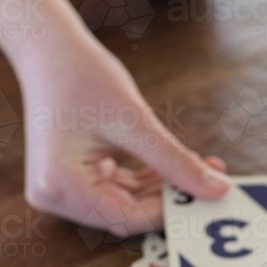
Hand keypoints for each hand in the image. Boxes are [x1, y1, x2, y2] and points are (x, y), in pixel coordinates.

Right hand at [19, 36, 228, 234]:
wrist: (48, 48)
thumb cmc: (82, 75)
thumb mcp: (136, 122)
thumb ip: (176, 161)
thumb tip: (217, 189)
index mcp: (60, 186)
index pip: (126, 218)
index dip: (170, 209)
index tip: (209, 195)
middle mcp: (54, 195)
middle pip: (126, 214)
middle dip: (170, 196)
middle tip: (212, 179)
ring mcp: (61, 189)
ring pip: (126, 203)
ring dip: (163, 187)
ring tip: (200, 164)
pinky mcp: (72, 179)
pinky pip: (118, 189)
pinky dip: (147, 179)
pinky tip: (175, 163)